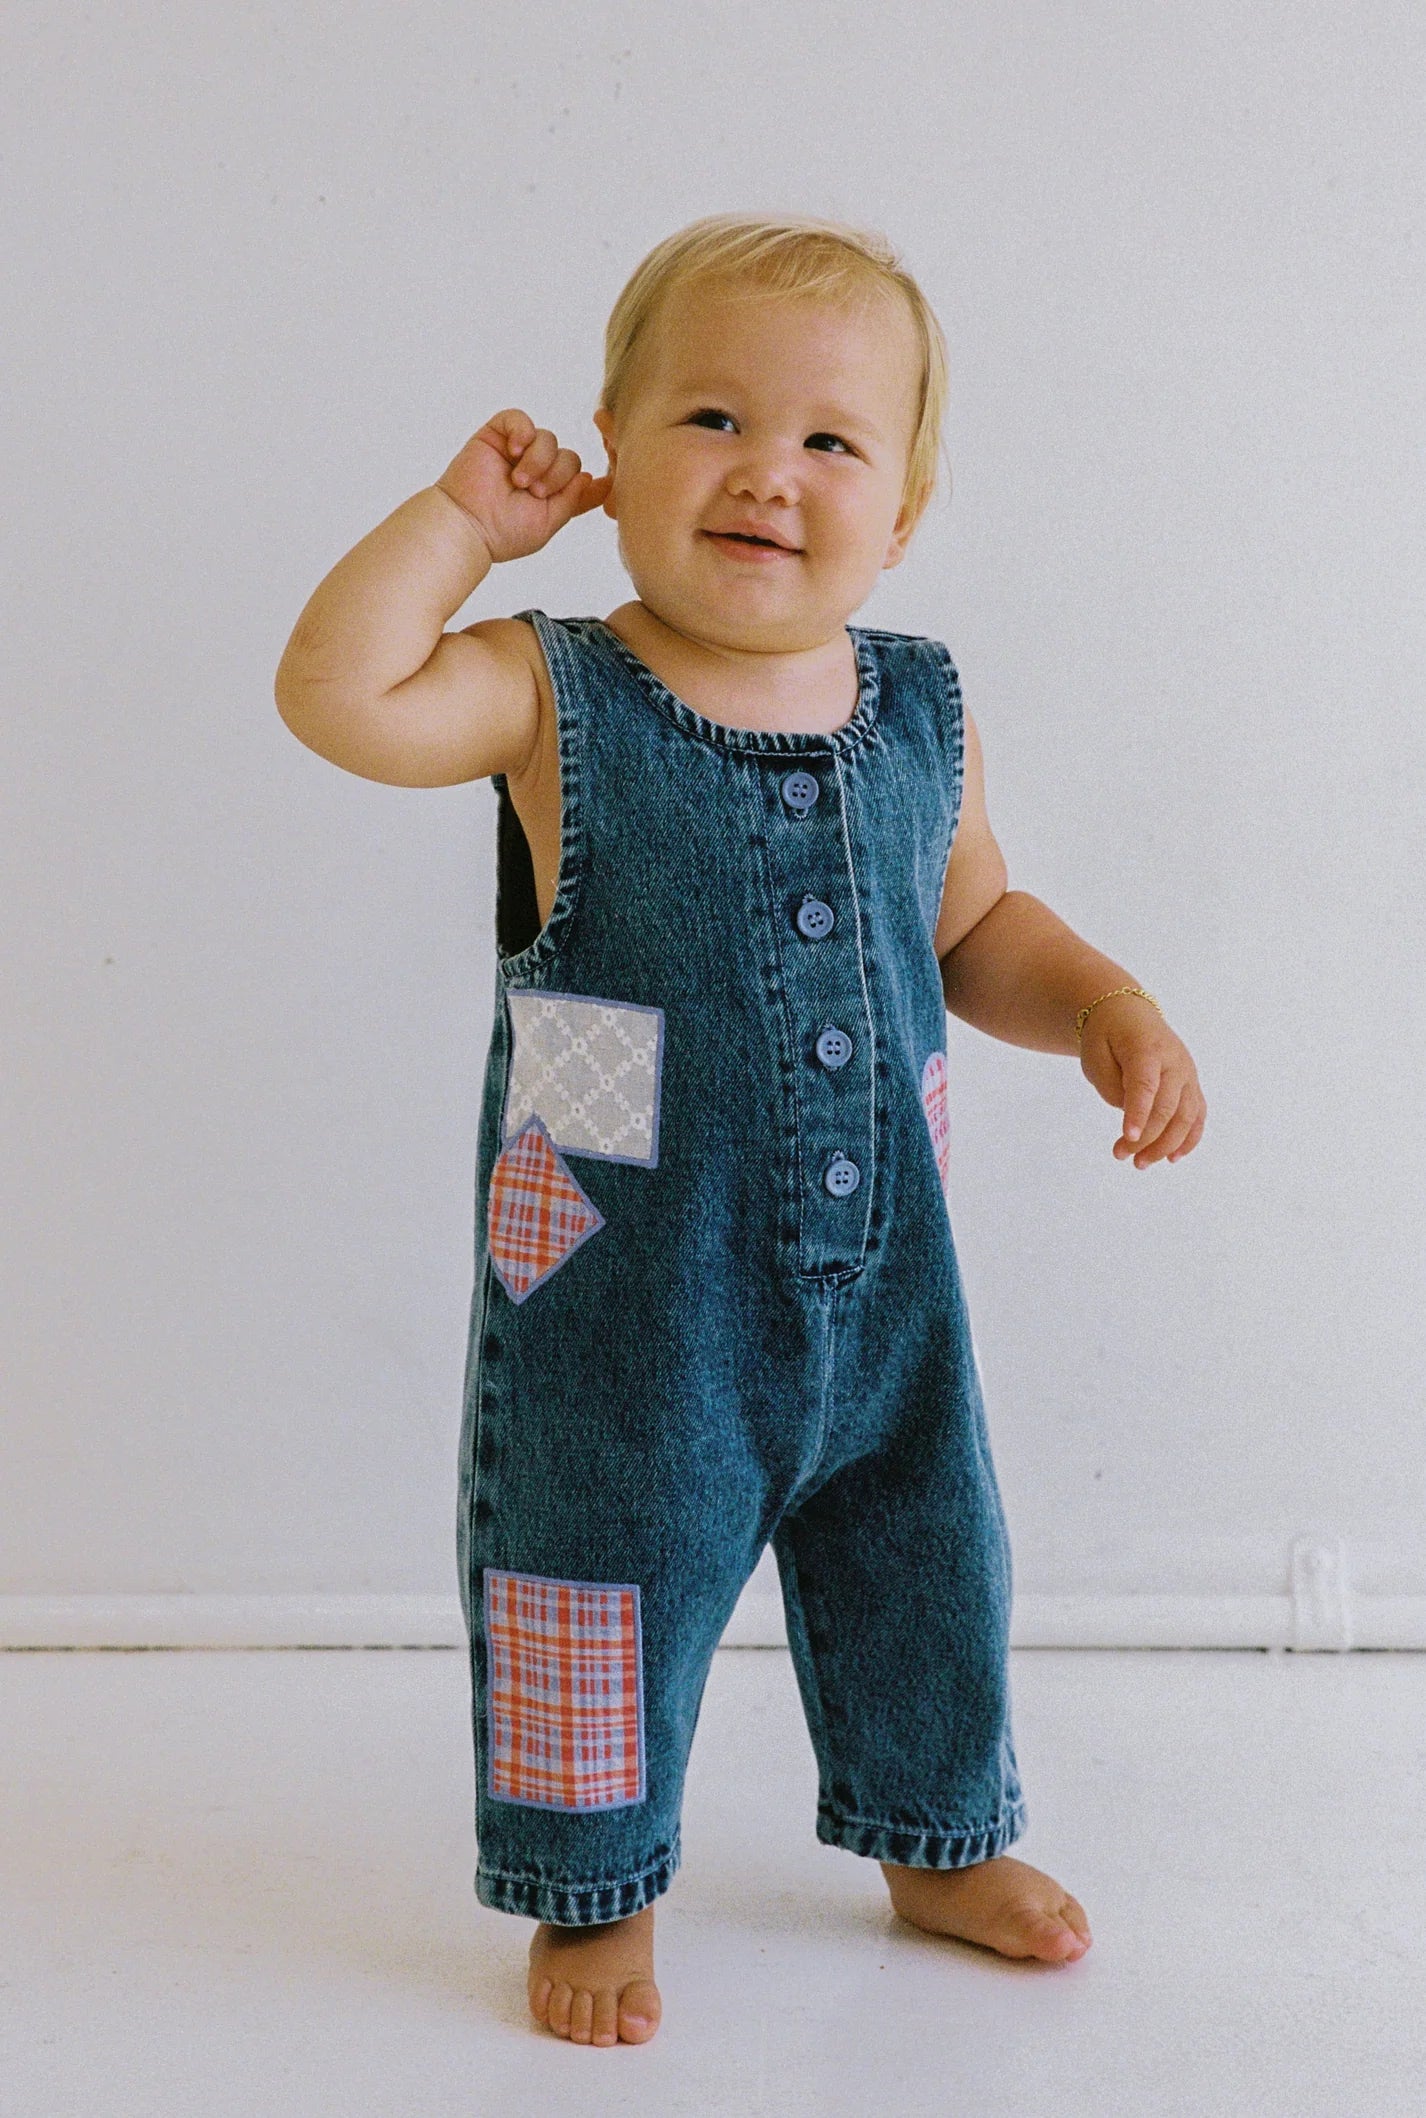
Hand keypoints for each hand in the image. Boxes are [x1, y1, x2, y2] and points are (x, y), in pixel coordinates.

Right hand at [435, 409, 611, 563]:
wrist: (468, 525)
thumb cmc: (504, 532)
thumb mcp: (549, 522)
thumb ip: (574, 500)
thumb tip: (591, 476)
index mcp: (551, 494)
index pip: (581, 478)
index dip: (595, 478)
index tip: (609, 481)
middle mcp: (537, 471)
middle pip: (570, 457)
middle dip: (558, 475)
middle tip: (535, 493)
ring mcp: (517, 452)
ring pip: (549, 440)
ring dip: (539, 461)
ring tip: (518, 481)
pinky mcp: (497, 434)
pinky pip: (521, 419)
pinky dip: (522, 431)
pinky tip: (514, 450)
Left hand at [1078, 995, 1205, 1167]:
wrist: (1128, 1014)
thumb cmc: (1107, 1036)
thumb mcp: (1095, 1055)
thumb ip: (1112, 1087)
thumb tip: (1134, 1119)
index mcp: (1147, 1048)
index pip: (1145, 1085)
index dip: (1138, 1113)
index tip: (1127, 1138)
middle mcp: (1175, 1061)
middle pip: (1167, 1106)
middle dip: (1145, 1137)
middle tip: (1120, 1155)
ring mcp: (1188, 1073)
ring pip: (1186, 1116)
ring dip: (1165, 1145)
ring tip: (1141, 1163)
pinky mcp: (1192, 1085)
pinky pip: (1197, 1115)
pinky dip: (1189, 1139)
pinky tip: (1172, 1158)